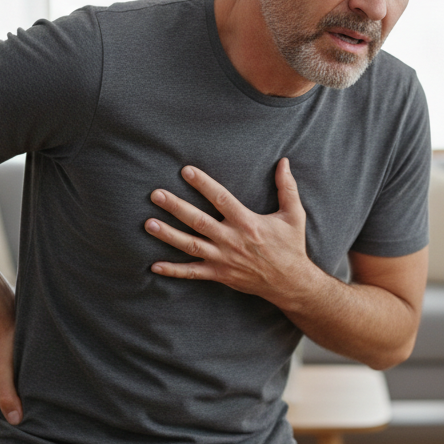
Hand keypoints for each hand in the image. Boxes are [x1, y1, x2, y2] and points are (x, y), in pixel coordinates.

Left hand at [145, 159, 314, 303]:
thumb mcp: (294, 215)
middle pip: (198, 221)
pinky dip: (173, 271)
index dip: (202, 184)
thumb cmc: (291, 246)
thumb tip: (284, 161)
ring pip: (190, 245)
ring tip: (149, 224)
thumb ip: (287, 187)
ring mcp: (223, 259)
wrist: (290, 282)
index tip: (185, 170)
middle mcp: (231, 240)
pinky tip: (154, 266)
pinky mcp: (219, 275)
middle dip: (175, 207)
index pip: (221, 198)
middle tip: (156, 194)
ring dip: (168, 235)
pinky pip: (192, 273)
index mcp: (247, 222)